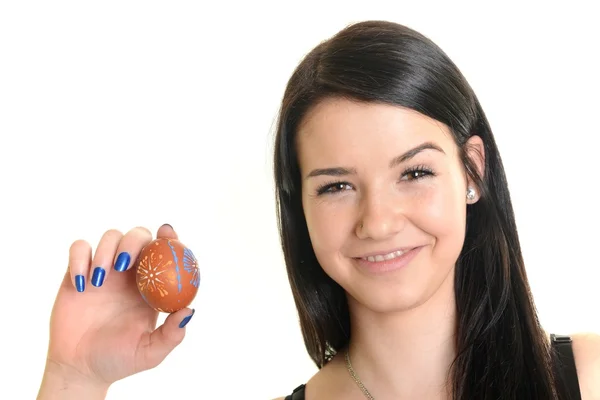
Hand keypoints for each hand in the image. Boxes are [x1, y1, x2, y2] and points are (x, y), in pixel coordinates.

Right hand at [38, 224, 194, 397]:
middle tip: (124, 263)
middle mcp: (130, 272)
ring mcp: (104, 270)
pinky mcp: (77, 272)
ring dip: (105, 251)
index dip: (169, 237)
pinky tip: (82, 285)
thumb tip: (189, 310)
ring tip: (100, 281)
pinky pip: (79, 249)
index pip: (164, 251)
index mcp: (152, 284)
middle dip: (133, 240)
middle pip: (137, 235)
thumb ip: (172, 334)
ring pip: (110, 237)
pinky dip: (79, 259)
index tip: (167, 234)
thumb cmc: (119, 359)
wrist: (81, 368)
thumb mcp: (150, 352)